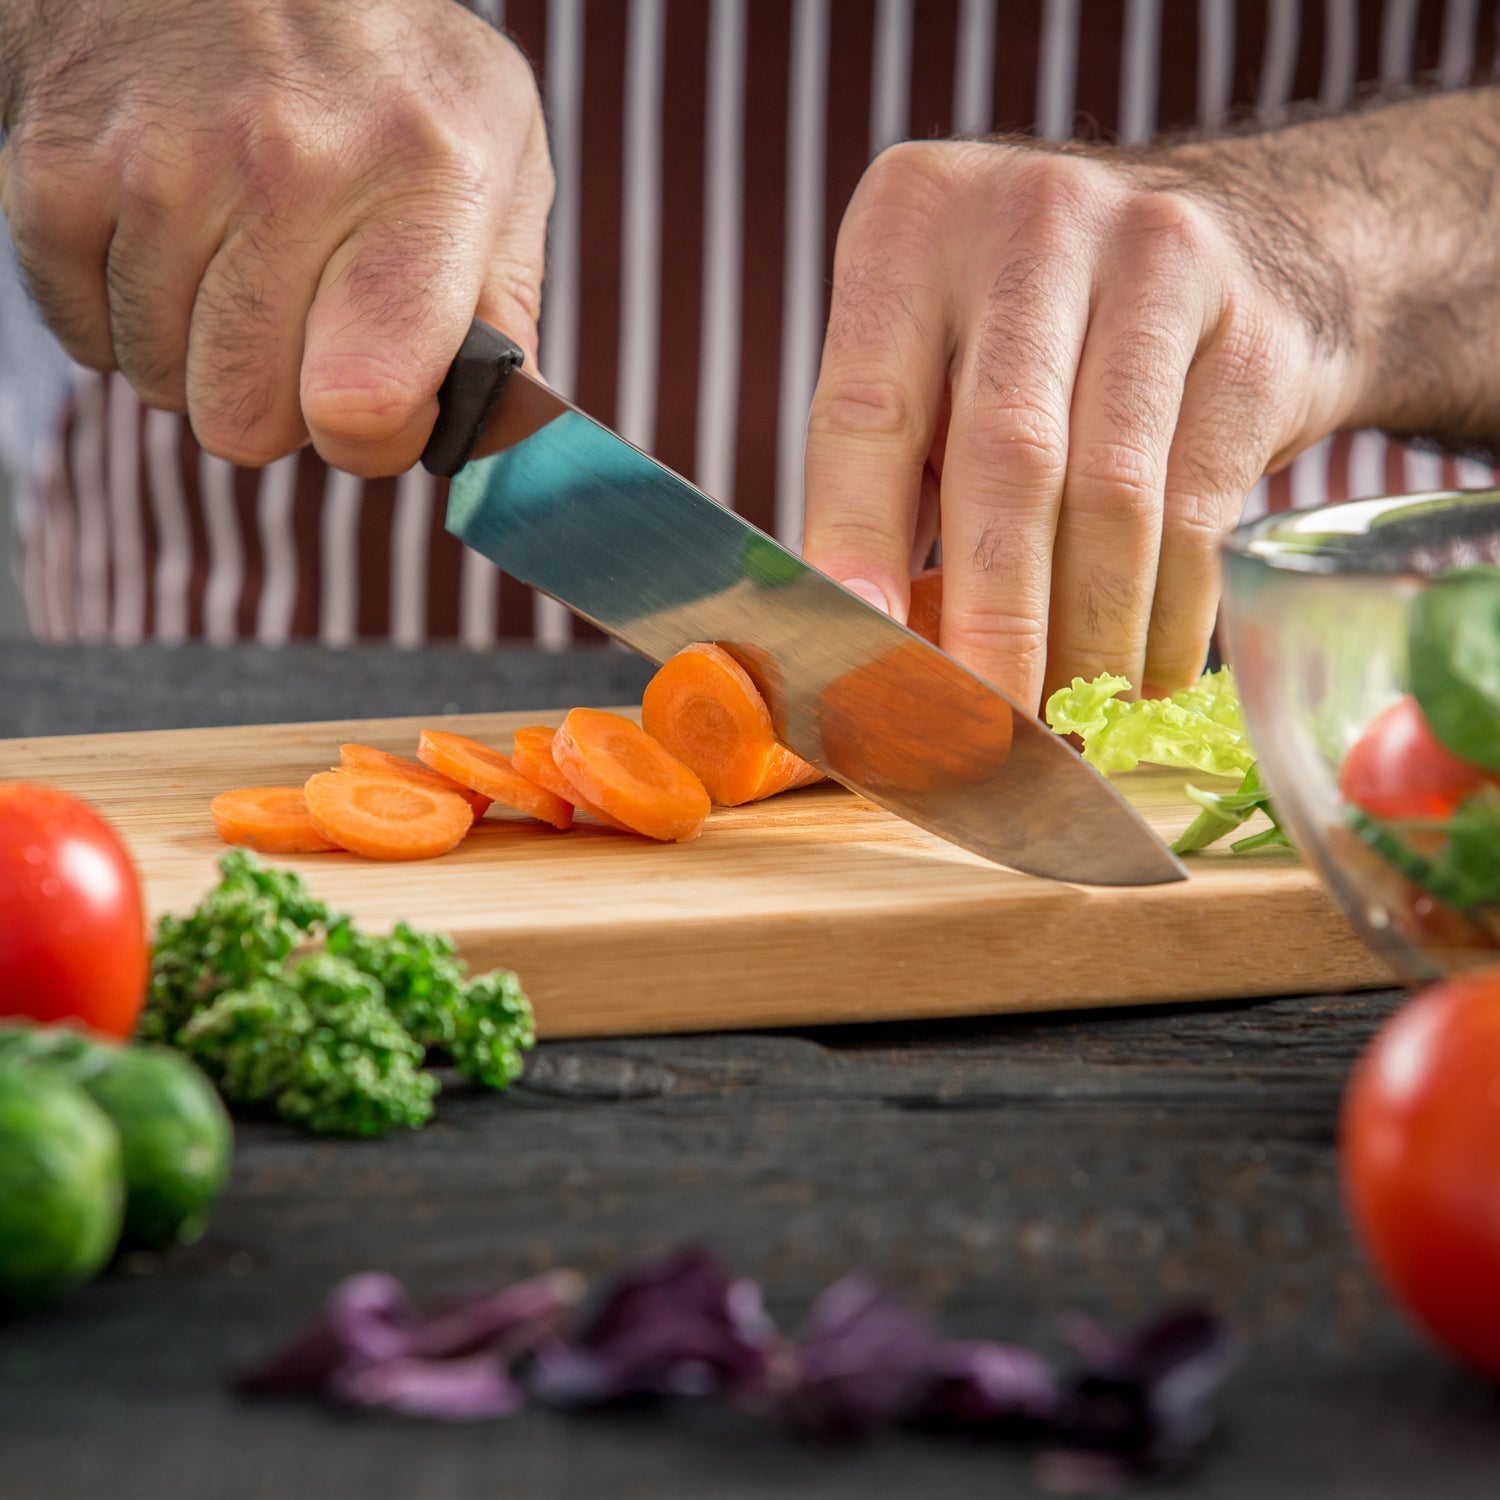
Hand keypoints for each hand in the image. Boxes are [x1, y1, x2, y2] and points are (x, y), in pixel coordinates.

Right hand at [0, 0, 550, 476]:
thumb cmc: (384, 72)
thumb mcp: (497, 155)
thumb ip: (505, 307)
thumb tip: (495, 433)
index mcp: (422, 181)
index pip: (365, 405)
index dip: (371, 437)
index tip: (378, 401)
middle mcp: (289, 168)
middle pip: (246, 422)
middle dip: (277, 399)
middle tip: (298, 318)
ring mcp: (160, 166)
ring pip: (162, 384)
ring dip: (197, 350)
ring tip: (233, 256)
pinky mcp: (57, 166)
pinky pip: (84, 337)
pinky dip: (123, 311)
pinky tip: (167, 236)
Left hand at [801, 136, 1362, 707]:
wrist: (1246, 237)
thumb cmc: (1038, 330)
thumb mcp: (938, 356)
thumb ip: (892, 477)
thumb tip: (866, 648)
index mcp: (912, 228)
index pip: (864, 410)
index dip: (858, 543)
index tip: (857, 651)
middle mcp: (1031, 224)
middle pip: (1005, 463)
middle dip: (992, 625)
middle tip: (979, 737)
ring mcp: (1156, 261)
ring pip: (1111, 500)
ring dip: (1085, 640)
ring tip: (1064, 720)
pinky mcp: (1250, 332)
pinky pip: (1200, 512)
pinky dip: (1166, 617)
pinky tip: (1140, 674)